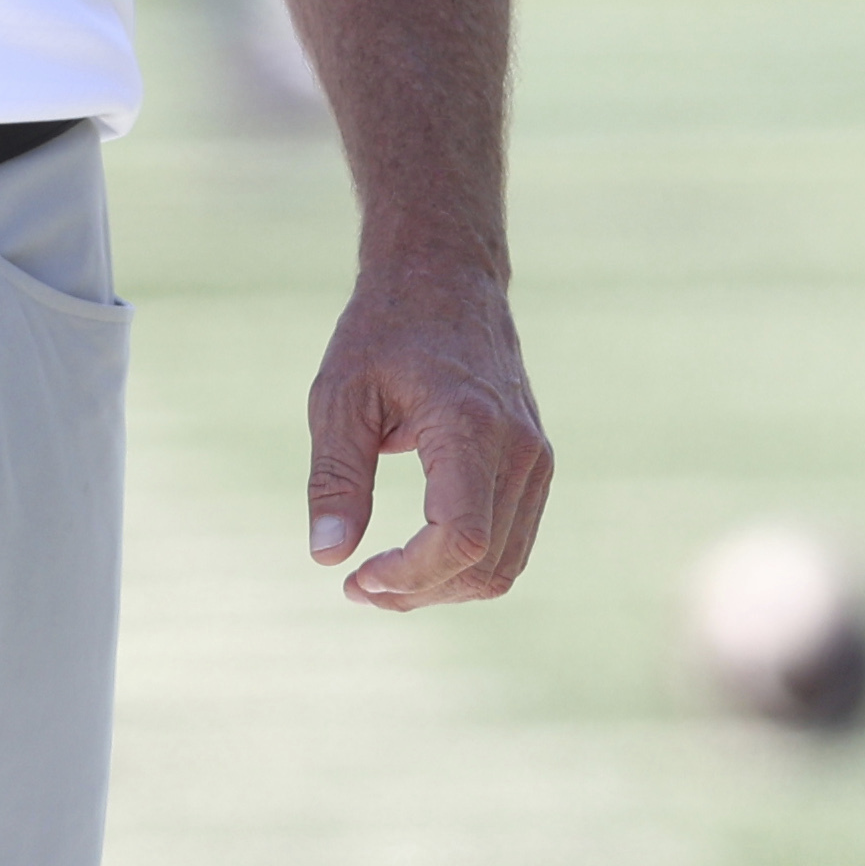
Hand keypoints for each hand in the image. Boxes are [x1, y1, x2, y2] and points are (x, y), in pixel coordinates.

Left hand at [303, 261, 550, 609]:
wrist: (445, 274)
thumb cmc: (384, 328)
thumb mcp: (340, 395)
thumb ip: (335, 478)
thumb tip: (327, 558)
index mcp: (469, 426)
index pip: (461, 538)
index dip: (410, 576)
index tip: (357, 577)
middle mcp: (518, 447)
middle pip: (485, 565)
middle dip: (419, 591)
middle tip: (356, 585)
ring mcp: (536, 456)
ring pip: (505, 564)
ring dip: (443, 587)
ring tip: (381, 578)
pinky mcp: (536, 462)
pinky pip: (512, 540)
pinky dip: (467, 565)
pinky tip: (416, 556)